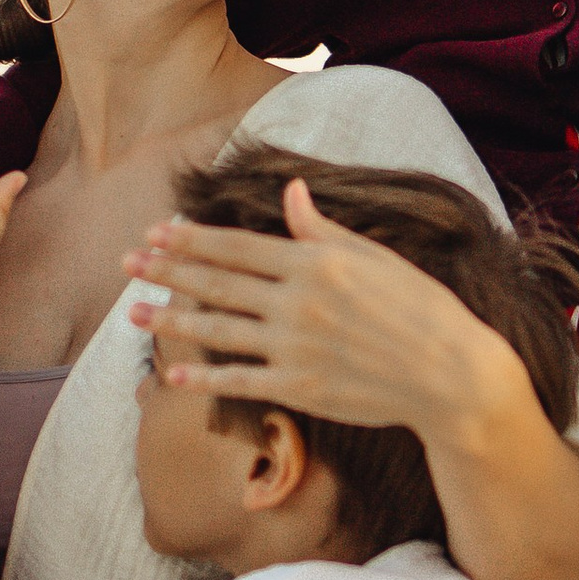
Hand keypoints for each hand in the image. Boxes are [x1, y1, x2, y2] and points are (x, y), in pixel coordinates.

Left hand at [127, 176, 515, 442]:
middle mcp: (298, 301)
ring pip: (218, 328)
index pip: (238, 245)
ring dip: (171, 319)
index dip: (192, 238)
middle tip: (127, 263)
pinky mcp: (299, 387)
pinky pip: (239, 380)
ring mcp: (295, 346)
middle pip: (217, 281)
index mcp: (316, 262)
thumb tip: (291, 192)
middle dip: (167, 270)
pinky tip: (171, 373)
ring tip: (133, 314)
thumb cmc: (421, 308)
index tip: (157, 231)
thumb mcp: (375, 257)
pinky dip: (202, 376)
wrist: (451, 375)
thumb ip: (323, 228)